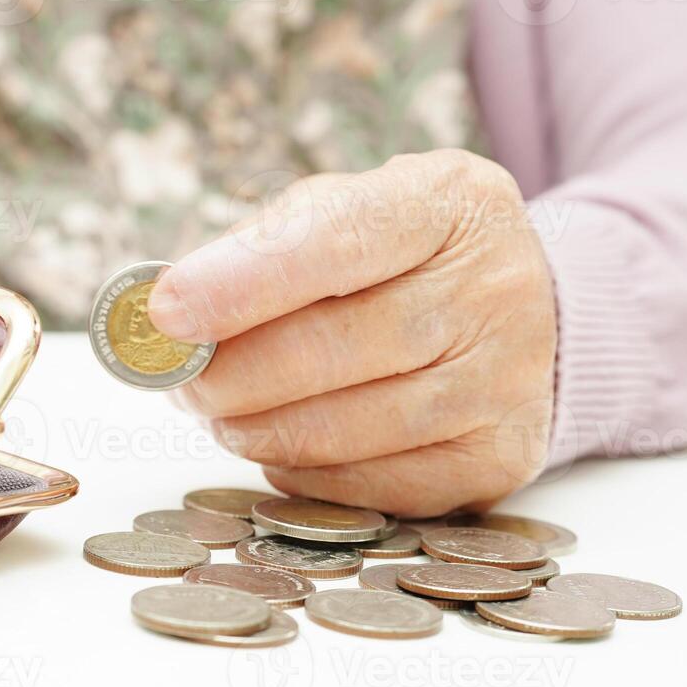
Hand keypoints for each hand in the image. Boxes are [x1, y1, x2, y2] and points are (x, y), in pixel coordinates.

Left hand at [146, 149, 557, 516]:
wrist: (520, 306)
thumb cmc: (398, 253)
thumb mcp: (341, 208)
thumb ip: (260, 246)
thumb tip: (169, 311)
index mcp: (448, 201)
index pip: (336, 239)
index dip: (242, 282)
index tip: (166, 312)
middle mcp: (494, 287)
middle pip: (335, 346)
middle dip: (232, 372)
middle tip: (178, 379)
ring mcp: (508, 379)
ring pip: (349, 427)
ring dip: (257, 428)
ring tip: (218, 411)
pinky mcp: (502, 457)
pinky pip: (375, 485)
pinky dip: (305, 473)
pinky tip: (278, 444)